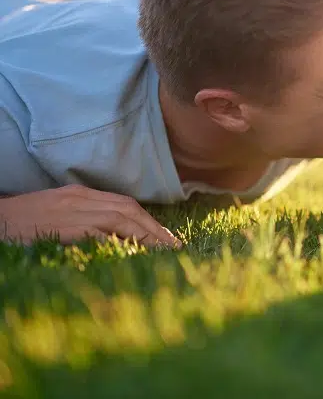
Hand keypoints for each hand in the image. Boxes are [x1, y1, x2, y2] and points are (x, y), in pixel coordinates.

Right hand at [0, 185, 181, 247]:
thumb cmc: (22, 222)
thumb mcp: (58, 215)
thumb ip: (85, 221)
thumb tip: (114, 238)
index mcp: (81, 194)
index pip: (125, 204)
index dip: (149, 221)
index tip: (166, 238)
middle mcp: (81, 198)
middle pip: (128, 209)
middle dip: (155, 228)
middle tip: (175, 246)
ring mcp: (73, 210)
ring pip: (120, 217)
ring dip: (146, 234)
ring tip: (163, 251)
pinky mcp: (64, 225)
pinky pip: (99, 231)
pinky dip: (119, 240)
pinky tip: (134, 252)